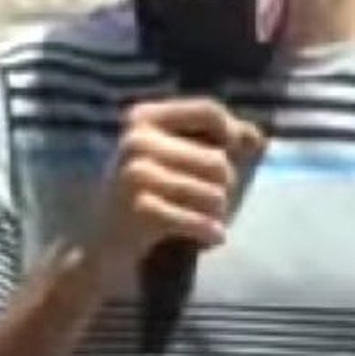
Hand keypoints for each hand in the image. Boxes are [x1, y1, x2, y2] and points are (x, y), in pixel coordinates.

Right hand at [86, 97, 263, 280]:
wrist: (98, 245)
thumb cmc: (148, 196)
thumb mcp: (177, 160)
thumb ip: (219, 141)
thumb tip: (256, 136)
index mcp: (144, 118)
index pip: (208, 109)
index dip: (233, 132)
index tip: (235, 154)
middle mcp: (136, 140)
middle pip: (218, 159)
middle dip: (225, 188)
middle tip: (209, 203)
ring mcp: (135, 174)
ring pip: (214, 192)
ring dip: (217, 214)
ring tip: (203, 220)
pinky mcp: (139, 210)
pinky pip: (198, 219)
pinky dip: (209, 233)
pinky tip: (208, 239)